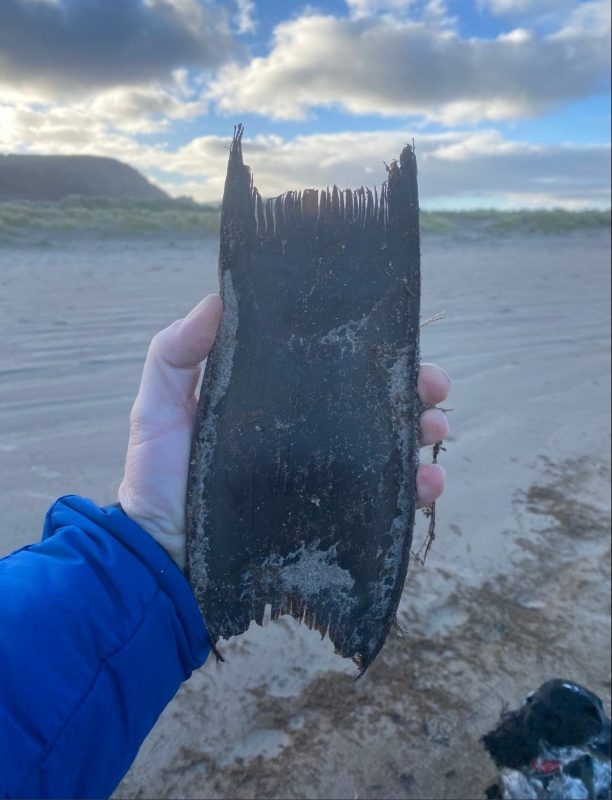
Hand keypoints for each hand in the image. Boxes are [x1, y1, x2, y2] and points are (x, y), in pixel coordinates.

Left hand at [119, 296, 449, 569]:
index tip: (399, 339)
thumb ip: (175, 353)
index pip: (334, 368)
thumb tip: (218, 298)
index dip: (371, 352)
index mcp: (279, 403)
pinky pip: (386, 505)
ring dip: (422, 434)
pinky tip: (427, 485)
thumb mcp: (160, 407)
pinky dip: (416, 492)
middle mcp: (309, 437)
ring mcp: (324, 480)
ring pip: (390, 449)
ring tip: (433, 429)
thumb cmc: (160, 478)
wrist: (164, 557)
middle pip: (374, 404)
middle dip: (413, 390)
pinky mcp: (333, 523)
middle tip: (433, 388)